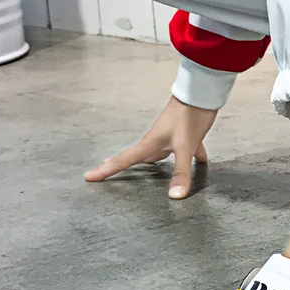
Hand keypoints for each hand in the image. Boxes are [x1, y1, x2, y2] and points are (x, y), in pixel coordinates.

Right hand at [84, 96, 216, 198]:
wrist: (200, 92)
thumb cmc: (188, 117)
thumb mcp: (185, 147)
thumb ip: (181, 172)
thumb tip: (174, 196)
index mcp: (151, 144)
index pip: (124, 160)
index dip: (106, 170)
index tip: (89, 177)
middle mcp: (157, 141)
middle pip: (138, 157)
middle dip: (124, 165)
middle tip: (108, 171)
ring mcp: (171, 136)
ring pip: (160, 153)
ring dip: (154, 162)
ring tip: (149, 170)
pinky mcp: (186, 133)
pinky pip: (185, 149)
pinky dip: (190, 157)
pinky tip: (200, 161)